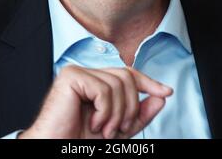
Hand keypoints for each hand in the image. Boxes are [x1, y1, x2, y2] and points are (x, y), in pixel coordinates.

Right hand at [20, 65, 172, 138]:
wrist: (55, 148)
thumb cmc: (79, 140)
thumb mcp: (118, 127)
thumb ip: (139, 113)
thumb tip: (161, 97)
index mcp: (96, 81)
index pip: (127, 73)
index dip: (149, 82)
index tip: (166, 92)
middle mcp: (87, 72)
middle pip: (126, 77)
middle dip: (131, 107)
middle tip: (119, 129)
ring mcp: (78, 72)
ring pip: (117, 84)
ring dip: (117, 114)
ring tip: (104, 130)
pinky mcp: (71, 76)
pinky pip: (103, 89)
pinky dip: (105, 112)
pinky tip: (93, 123)